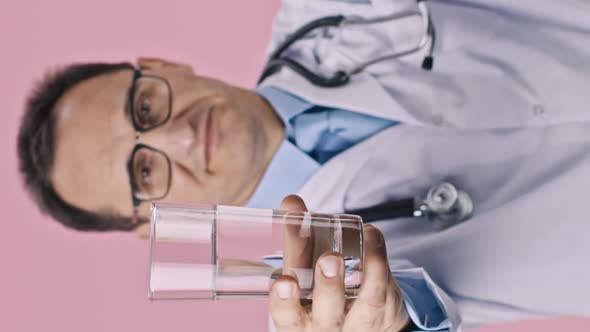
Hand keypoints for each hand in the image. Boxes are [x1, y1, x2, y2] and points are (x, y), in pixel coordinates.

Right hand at [270, 195, 409, 331]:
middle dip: (327, 285)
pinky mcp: (382, 309)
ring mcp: (358, 321)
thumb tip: (291, 201)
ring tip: (343, 252)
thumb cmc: (322, 293)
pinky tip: (371, 234)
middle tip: (329, 259)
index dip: (284, 301)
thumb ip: (296, 241)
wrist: (361, 321)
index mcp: (298, 320)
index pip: (286, 314)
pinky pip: (383, 286)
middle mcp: (327, 326)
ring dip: (362, 273)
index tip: (284, 281)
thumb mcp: (302, 276)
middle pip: (326, 311)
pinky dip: (378, 258)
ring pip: (364, 304)